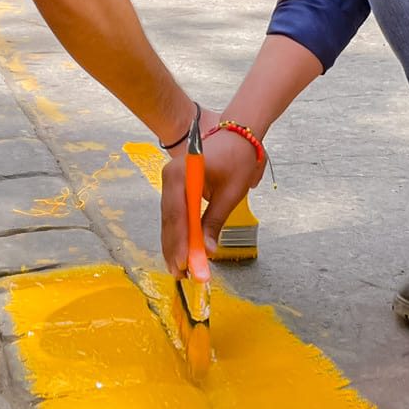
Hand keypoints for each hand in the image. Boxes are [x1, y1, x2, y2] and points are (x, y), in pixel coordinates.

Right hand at [159, 110, 264, 274]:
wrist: (239, 134)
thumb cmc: (237, 159)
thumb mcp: (230, 193)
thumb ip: (215, 221)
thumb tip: (207, 251)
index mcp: (182, 173)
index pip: (178, 213)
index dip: (180, 241)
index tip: (185, 263)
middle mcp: (170, 176)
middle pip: (170, 219)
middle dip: (175, 249)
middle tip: (181, 274)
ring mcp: (170, 182)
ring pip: (169, 220)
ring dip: (175, 245)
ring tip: (181, 270)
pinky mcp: (175, 188)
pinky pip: (174, 215)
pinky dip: (179, 234)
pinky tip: (182, 253)